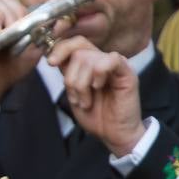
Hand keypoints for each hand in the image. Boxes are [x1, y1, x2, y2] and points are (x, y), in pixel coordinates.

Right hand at [0, 0, 46, 107]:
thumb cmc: (8, 71)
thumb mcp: (32, 53)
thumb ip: (46, 37)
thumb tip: (62, 21)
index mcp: (8, 22)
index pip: (18, 4)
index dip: (30, 8)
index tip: (46, 11)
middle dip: (18, 13)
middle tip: (18, 31)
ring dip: (8, 16)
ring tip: (6, 34)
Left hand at [46, 36, 144, 155]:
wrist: (113, 134)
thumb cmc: (95, 115)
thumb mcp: (73, 93)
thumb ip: (67, 73)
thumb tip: (53, 57)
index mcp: (89, 64)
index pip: (74, 43)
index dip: (60, 49)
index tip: (51, 63)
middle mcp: (102, 61)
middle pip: (78, 50)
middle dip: (70, 76)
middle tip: (75, 96)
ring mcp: (115, 66)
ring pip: (89, 58)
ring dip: (81, 84)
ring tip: (86, 101)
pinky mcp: (127, 73)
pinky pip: (111, 59)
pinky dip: (99, 73)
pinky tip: (98, 87)